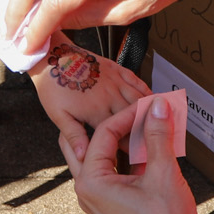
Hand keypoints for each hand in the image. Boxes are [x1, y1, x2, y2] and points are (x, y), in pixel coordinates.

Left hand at [28, 34, 151, 154]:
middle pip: (136, 117)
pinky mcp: (116, 69)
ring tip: (160, 121)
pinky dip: (147, 90)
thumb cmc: (53, 87)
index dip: (133, 147)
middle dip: (146, 130)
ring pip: (140, 98)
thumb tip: (83, 156)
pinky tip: (153, 97)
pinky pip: (136, 81)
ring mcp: (115, 82)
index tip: (142, 156)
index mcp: (98, 112)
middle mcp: (111, 97)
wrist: (52, 57)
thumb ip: (74, 137)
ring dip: (151, 111)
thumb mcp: (59, 116)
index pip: (122, 135)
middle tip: (156, 141)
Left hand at [62, 93, 211, 213]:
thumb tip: (158, 107)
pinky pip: (112, 171)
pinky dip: (127, 156)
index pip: (104, 134)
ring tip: (144, 124)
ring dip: (120, 140)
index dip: (128, 115)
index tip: (148, 104)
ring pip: (100, 157)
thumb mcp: (163, 173)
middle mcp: (87, 191)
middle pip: (89, 143)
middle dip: (113, 124)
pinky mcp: (111, 204)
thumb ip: (158, 136)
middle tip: (135, 110)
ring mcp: (98, 199)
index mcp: (92, 183)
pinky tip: (148, 145)